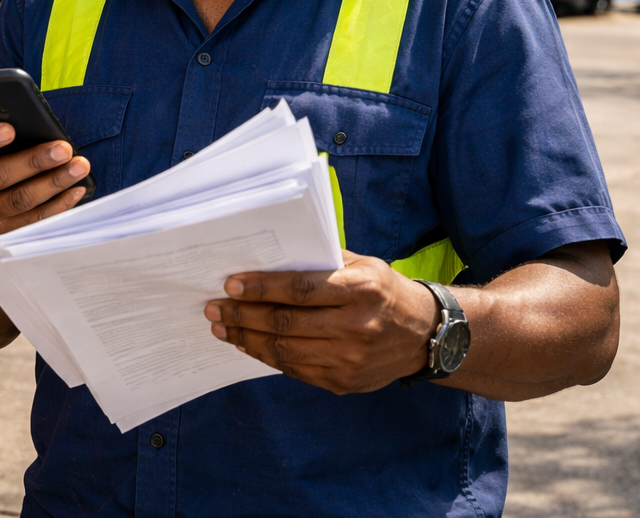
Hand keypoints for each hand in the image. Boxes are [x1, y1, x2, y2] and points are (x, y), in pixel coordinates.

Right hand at [0, 123, 90, 252]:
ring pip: (21, 199)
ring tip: (79, 167)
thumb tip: (36, 125)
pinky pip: (34, 220)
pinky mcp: (5, 234)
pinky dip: (59, 204)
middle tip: (62, 149)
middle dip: (34, 161)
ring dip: (53, 182)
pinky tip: (77, 189)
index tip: (9, 129)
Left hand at [204, 252, 440, 393]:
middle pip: (286, 323)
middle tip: (214, 308)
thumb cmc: (384, 291)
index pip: (300, 290)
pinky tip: (248, 344)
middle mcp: (356, 327)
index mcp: (360, 290)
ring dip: (247, 339)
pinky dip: (267, 357)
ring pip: (285, 351)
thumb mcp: (363, 265)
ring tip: (222, 328)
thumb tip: (271, 258)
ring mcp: (350, 359)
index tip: (231, 284)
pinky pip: (295, 370)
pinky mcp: (345, 382)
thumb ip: (321, 261)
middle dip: (243, 315)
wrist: (425, 335)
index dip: (262, 288)